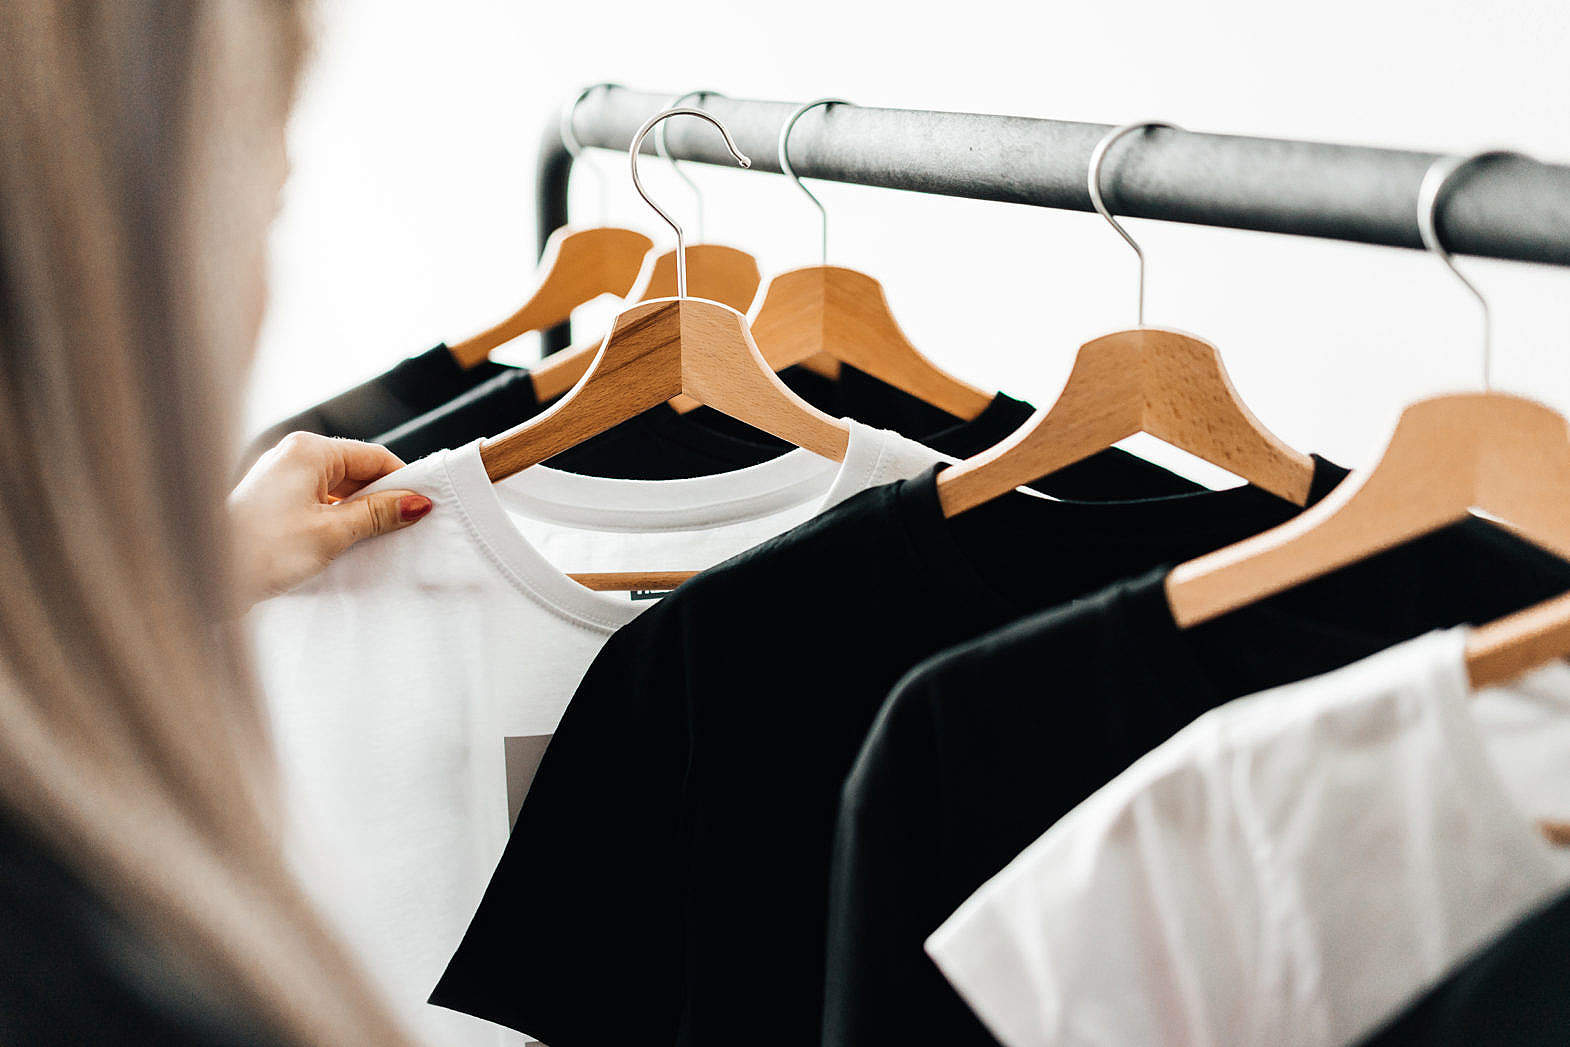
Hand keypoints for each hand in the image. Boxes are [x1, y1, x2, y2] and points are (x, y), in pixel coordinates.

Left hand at [229, 432, 432, 605]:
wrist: (207, 574)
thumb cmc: (261, 550)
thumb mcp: (332, 533)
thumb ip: (377, 514)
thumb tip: (415, 502)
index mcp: (308, 451)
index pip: (373, 456)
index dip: (402, 482)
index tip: (422, 507)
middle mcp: (293, 456)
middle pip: (356, 471)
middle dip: (380, 499)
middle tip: (403, 529)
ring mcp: (281, 477)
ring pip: (338, 489)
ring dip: (358, 513)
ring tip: (374, 541)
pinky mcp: (274, 500)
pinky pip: (319, 502)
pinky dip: (336, 520)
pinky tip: (345, 544)